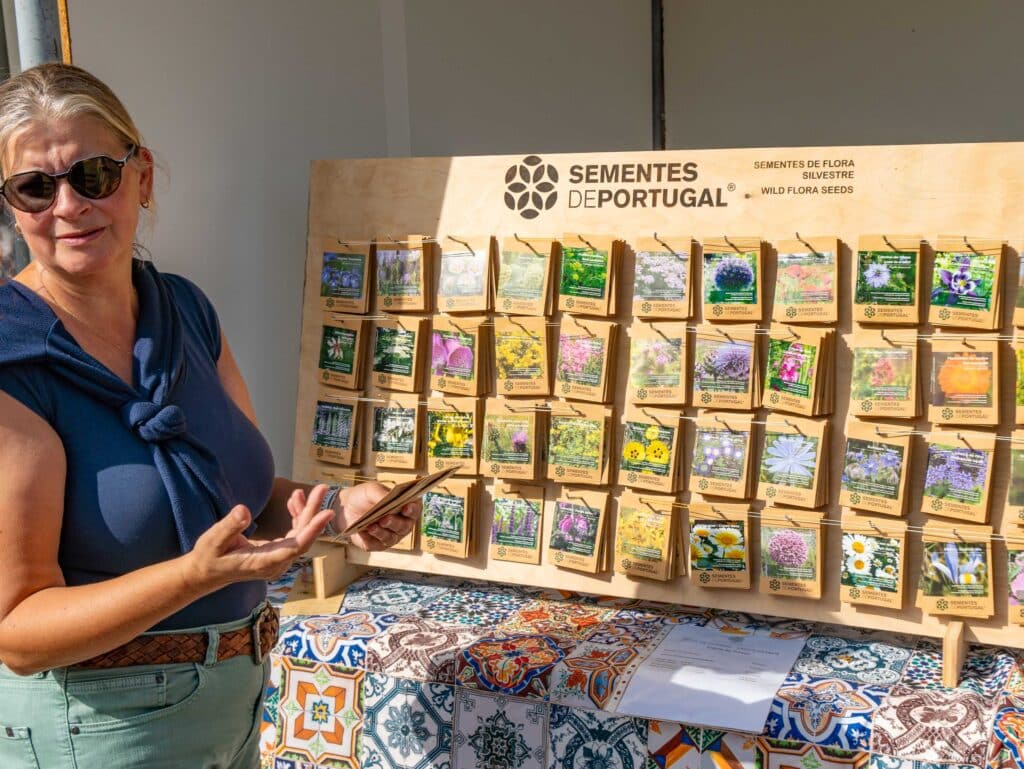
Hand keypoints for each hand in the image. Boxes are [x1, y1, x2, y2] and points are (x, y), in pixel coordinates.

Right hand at [183, 486, 334, 591]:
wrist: (206, 573)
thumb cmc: (209, 556)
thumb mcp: (213, 540)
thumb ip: (229, 526)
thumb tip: (244, 510)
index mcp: (263, 563)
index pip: (295, 546)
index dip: (312, 529)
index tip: (327, 513)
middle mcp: (276, 564)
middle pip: (303, 537)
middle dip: (314, 512)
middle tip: (322, 488)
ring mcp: (279, 560)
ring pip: (301, 535)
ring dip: (306, 512)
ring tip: (310, 490)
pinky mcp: (278, 553)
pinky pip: (294, 535)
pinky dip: (297, 517)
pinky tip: (295, 501)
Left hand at [337, 481, 420, 550]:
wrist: (346, 508)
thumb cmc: (364, 496)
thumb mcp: (372, 489)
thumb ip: (382, 493)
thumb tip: (387, 498)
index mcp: (405, 507)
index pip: (415, 509)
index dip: (413, 509)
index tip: (407, 507)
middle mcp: (402, 524)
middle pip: (404, 527)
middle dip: (394, 523)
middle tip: (385, 519)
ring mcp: (391, 536)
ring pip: (390, 538)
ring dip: (381, 533)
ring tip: (371, 526)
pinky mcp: (376, 545)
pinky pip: (375, 545)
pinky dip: (368, 539)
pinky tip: (362, 532)